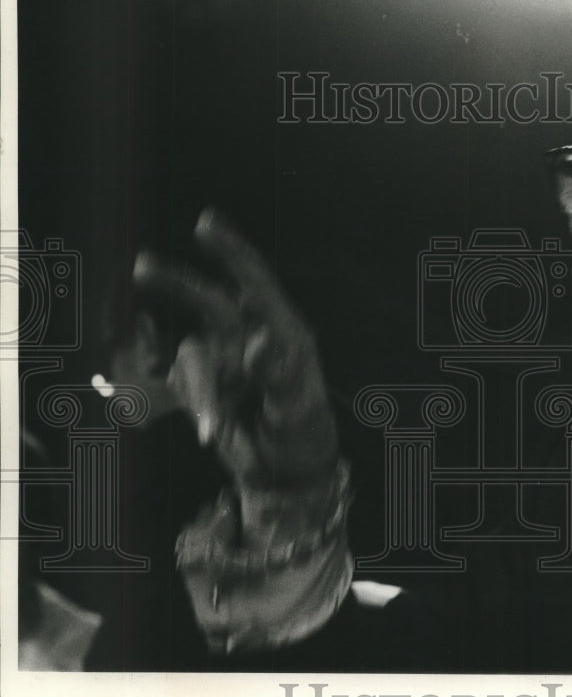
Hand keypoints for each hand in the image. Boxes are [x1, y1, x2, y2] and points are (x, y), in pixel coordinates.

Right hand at [133, 207, 339, 489]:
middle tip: (142, 267)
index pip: (256, 283)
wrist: (286, 473)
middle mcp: (250, 339)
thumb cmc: (303, 432)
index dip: (231, 251)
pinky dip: (194, 407)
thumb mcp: (299, 407)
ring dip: (199, 392)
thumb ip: (280, 373)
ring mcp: (223, 362)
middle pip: (208, 302)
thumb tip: (260, 340)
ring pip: (190, 358)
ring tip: (217, 430)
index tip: (205, 223)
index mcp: (284, 333)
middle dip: (177, 284)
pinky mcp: (203, 387)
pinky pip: (182, 387)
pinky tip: (212, 434)